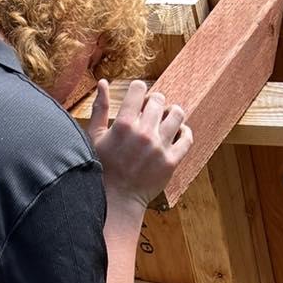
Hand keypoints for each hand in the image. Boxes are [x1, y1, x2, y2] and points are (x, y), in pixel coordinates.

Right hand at [88, 79, 192, 210]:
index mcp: (123, 124)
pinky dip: (184, 132)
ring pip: (177, 114)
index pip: (139, 88)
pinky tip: (177, 133)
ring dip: (171, 113)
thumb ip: (99, 108)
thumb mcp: (95, 137)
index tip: (137, 100)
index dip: (139, 91)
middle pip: (159, 99)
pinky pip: (187, 138)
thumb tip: (103, 82)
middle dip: (153, 103)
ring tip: (165, 120)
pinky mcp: (171, 161)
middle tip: (149, 113)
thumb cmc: (102, 168)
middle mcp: (144, 133)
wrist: (116, 200)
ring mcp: (159, 147)